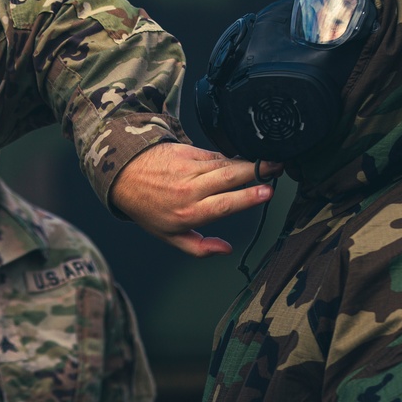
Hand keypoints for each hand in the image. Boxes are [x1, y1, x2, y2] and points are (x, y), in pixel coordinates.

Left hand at [109, 143, 280, 257]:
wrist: (124, 176)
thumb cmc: (149, 208)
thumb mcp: (170, 236)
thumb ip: (200, 247)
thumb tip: (226, 250)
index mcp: (188, 213)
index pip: (224, 204)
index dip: (248, 197)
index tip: (268, 192)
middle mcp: (189, 190)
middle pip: (229, 178)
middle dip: (257, 172)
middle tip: (278, 168)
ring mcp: (187, 168)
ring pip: (224, 163)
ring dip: (248, 162)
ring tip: (267, 162)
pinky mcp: (185, 151)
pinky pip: (213, 154)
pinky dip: (228, 158)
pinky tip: (238, 161)